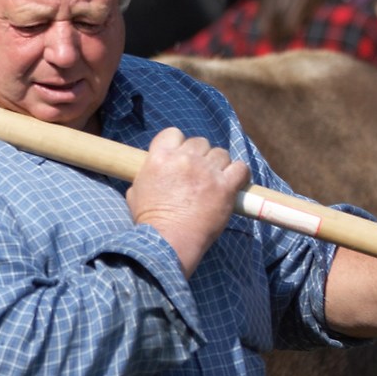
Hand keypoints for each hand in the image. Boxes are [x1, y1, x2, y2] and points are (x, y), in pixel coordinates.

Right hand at [128, 128, 248, 274]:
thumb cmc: (149, 222)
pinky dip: (239, 173)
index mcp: (160, 157)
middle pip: (200, 142)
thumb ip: (145, 176)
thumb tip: (149, 174)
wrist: (167, 242)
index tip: (181, 156)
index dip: (179, 144)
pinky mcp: (225, 187)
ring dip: (219, 165)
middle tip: (199, 174)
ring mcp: (206, 172)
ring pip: (221, 153)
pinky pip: (240, 168)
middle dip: (200, 156)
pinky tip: (234, 182)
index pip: (173, 133)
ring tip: (215, 181)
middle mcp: (184, 159)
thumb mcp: (136, 193)